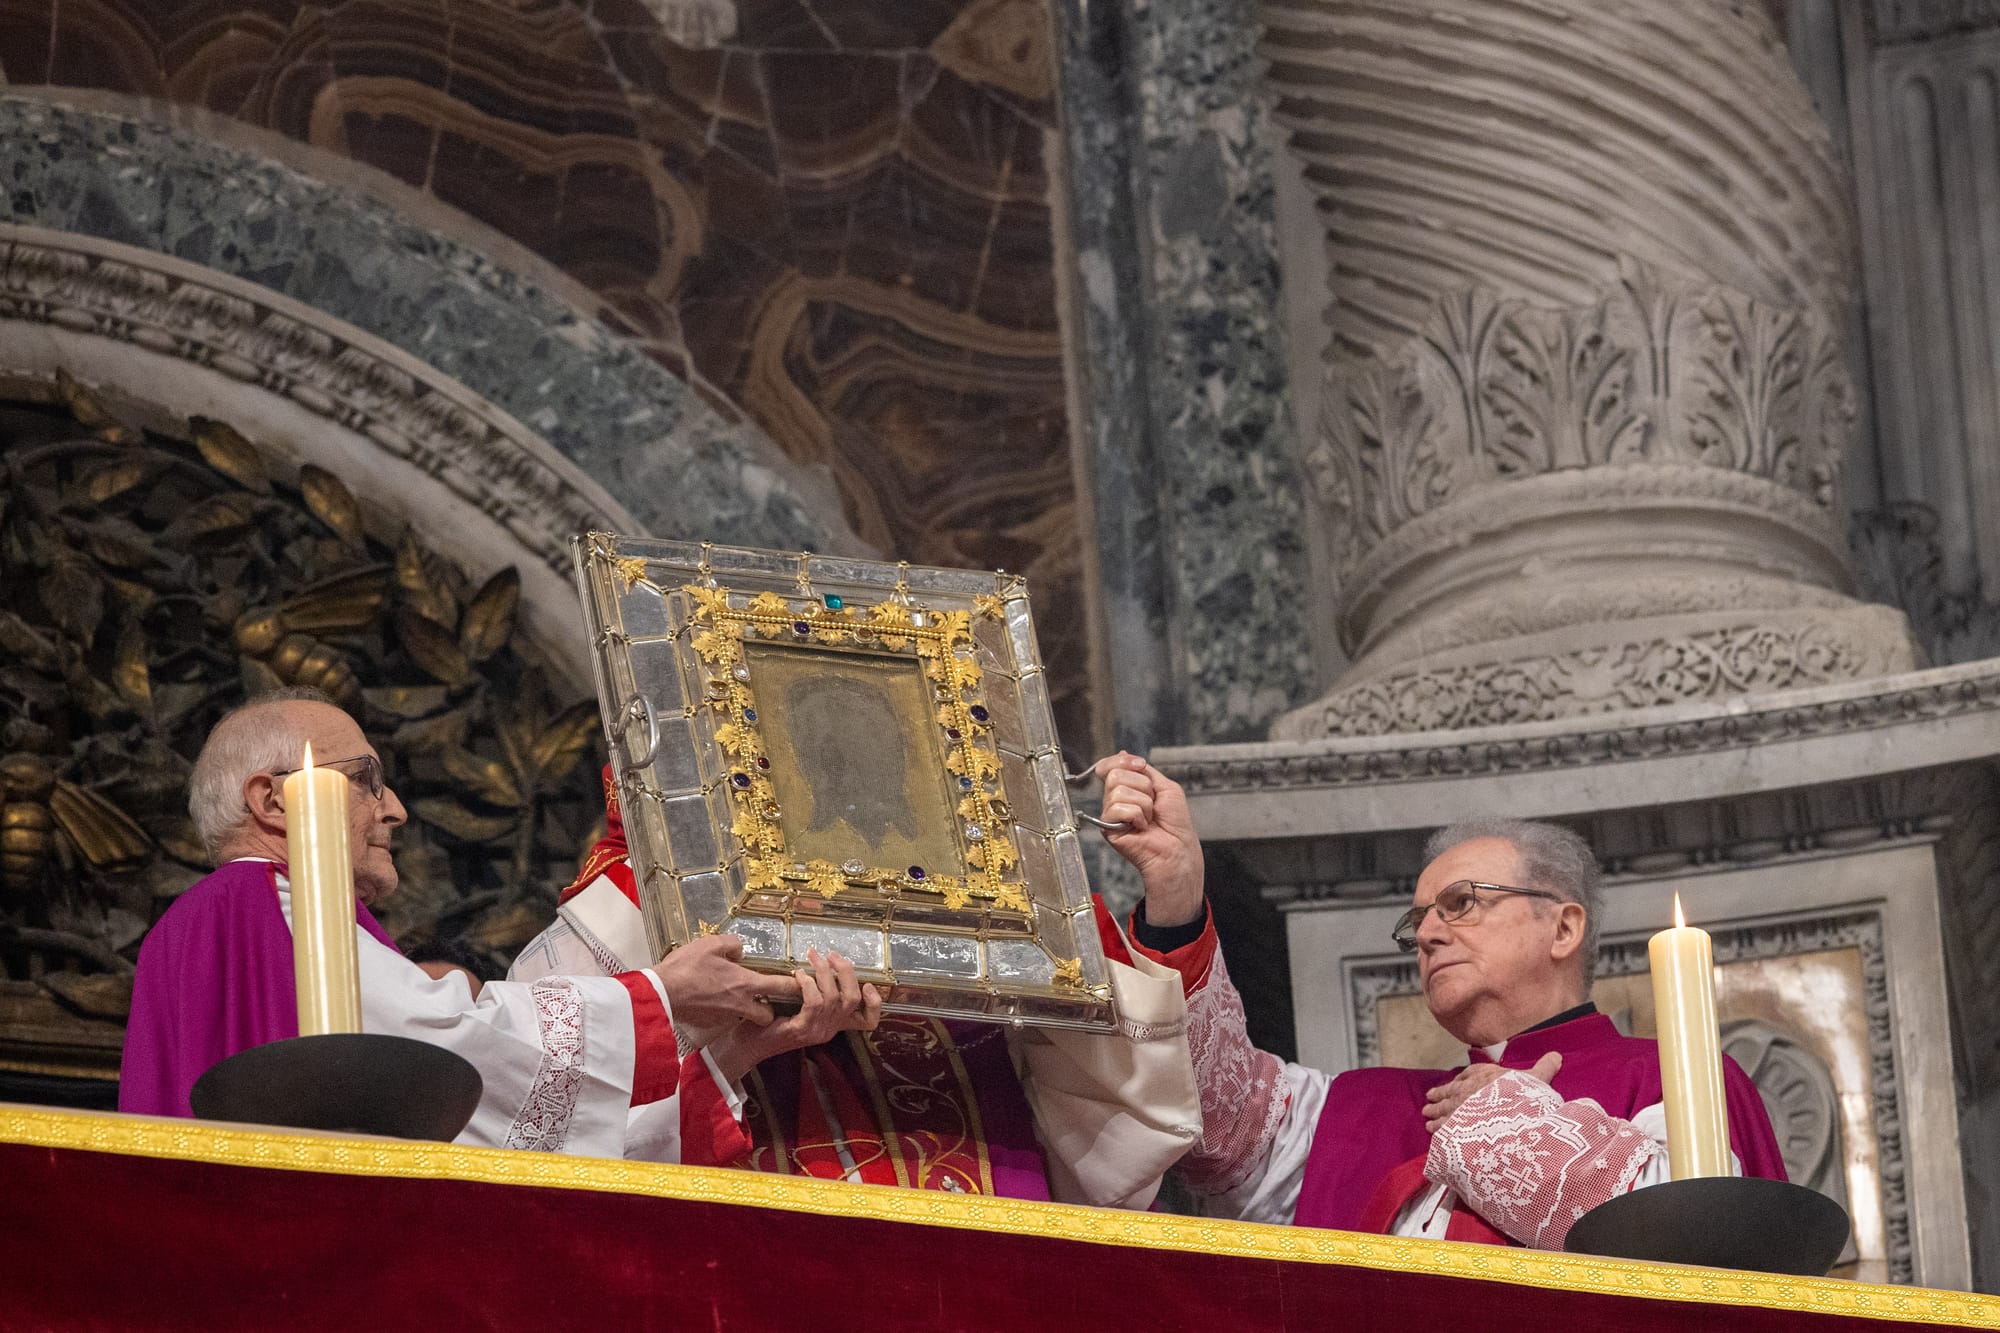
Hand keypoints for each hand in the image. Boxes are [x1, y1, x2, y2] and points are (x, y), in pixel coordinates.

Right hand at [654, 933, 801, 1029]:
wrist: (661, 992)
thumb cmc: (685, 968)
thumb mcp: (710, 944)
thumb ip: (731, 944)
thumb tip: (739, 949)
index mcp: (745, 983)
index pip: (780, 986)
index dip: (795, 985)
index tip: (802, 984)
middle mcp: (739, 1004)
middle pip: (768, 1015)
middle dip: (770, 1009)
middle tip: (764, 997)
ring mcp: (725, 1016)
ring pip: (745, 1017)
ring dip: (747, 1010)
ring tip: (736, 996)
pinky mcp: (710, 1023)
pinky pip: (725, 1018)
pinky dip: (724, 1011)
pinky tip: (713, 999)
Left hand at [705, 949, 882, 1083]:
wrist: (748, 1044)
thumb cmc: (772, 1022)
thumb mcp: (801, 1008)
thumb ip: (816, 994)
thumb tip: (824, 965)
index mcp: (834, 1025)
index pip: (868, 1021)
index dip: (875, 1002)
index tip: (867, 984)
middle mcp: (830, 1030)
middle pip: (852, 999)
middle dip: (845, 971)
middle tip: (831, 955)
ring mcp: (817, 1031)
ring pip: (833, 997)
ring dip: (823, 971)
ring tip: (812, 957)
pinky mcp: (801, 1029)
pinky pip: (814, 1002)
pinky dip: (808, 983)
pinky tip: (799, 974)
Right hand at [1095, 752, 1204, 927]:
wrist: (1177, 848)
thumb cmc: (1175, 823)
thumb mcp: (1165, 786)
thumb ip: (1144, 771)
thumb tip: (1123, 754)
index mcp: (1128, 788)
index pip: (1112, 765)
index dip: (1123, 761)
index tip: (1140, 766)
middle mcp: (1117, 799)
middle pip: (1115, 774)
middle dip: (1142, 786)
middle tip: (1151, 804)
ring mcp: (1112, 814)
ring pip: (1118, 790)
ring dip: (1143, 803)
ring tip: (1148, 818)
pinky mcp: (1108, 827)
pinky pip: (1118, 807)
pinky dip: (1137, 815)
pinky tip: (1141, 827)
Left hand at [1423, 1051, 1561, 1129]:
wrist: (1508, 1120)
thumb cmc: (1522, 1098)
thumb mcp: (1536, 1081)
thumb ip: (1544, 1069)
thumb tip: (1556, 1055)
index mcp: (1485, 1075)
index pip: (1470, 1073)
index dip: (1463, 1078)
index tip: (1457, 1081)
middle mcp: (1468, 1089)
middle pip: (1451, 1090)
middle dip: (1441, 1095)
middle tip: (1430, 1098)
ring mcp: (1458, 1108)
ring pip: (1443, 1108)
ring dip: (1435, 1111)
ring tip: (1427, 1114)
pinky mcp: (1454, 1127)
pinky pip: (1442, 1127)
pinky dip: (1437, 1129)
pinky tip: (1433, 1133)